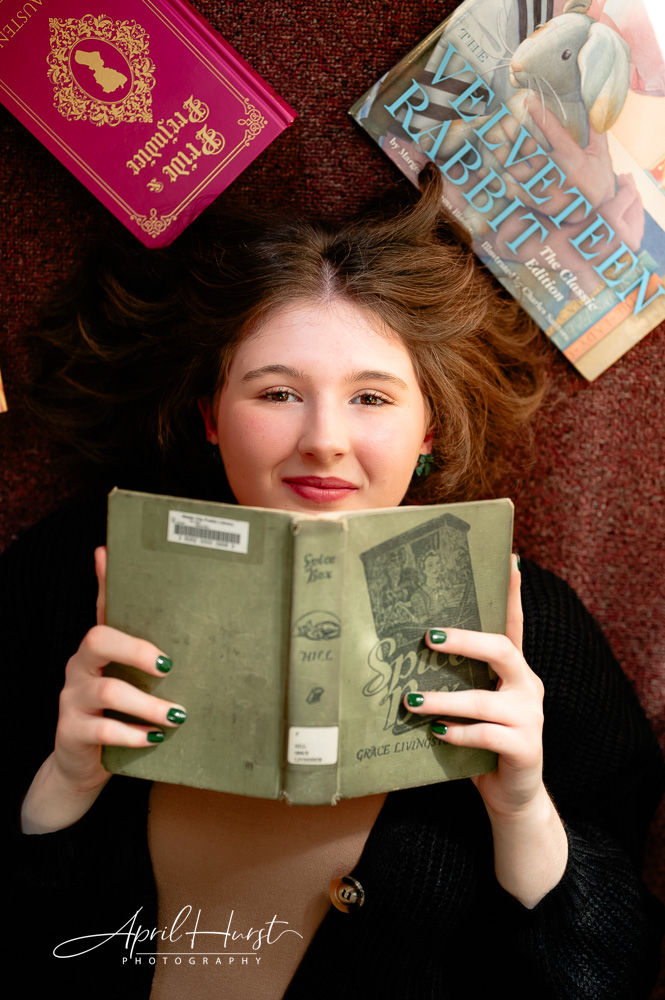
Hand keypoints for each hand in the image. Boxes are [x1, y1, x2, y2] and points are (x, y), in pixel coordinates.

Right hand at [21, 547, 185, 833]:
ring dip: (147, 704)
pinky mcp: (71, 732)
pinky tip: (154, 738)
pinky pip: (102, 730)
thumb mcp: (130, 680)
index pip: (102, 607)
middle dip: (135, 649)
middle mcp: (80, 666)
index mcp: (98, 648)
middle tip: (169, 665)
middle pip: (97, 640)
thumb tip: (170, 611)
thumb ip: (149, 651)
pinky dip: (132, 734)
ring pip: (106, 691)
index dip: (104, 581)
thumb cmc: (115, 713)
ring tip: (178, 716)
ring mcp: (72, 698)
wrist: (81, 763)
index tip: (106, 554)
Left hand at [403, 556, 567, 905]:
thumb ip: (456, 679)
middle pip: (502, 651)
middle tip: (429, 637)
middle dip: (465, 641)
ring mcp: (530, 717)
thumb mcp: (472, 703)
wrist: (512, 795)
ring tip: (411, 700)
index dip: (511, 593)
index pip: (513, 624)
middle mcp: (527, 686)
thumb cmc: (482, 740)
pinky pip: (487, 736)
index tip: (509, 559)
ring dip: (444, 698)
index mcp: (514, 669)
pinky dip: (458, 733)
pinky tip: (436, 733)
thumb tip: (407, 649)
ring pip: (484, 699)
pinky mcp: (525, 748)